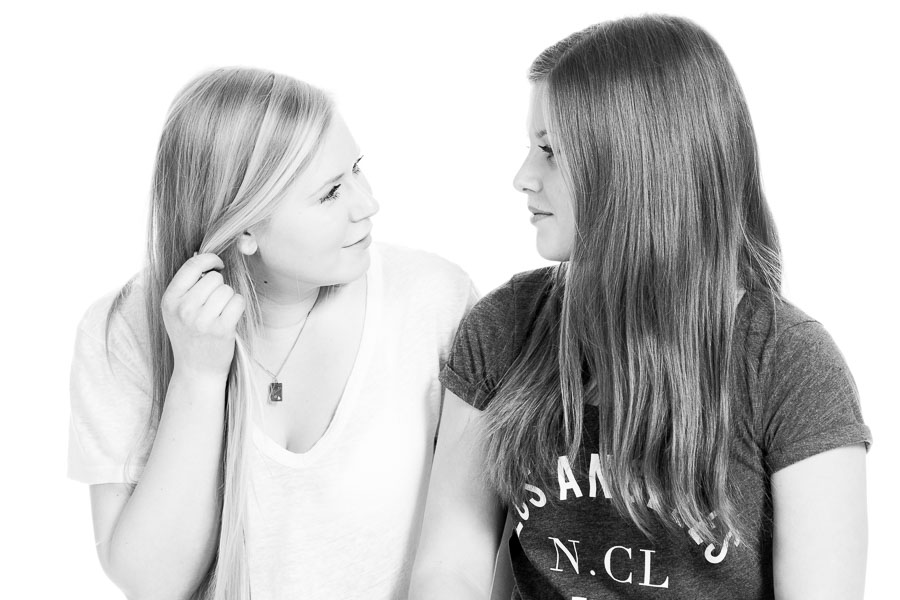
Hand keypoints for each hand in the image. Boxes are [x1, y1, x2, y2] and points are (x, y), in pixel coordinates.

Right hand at [161, 253, 245, 378]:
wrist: (196, 369)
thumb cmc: (189, 335)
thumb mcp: (176, 309)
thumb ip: (186, 285)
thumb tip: (204, 255)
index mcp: (170, 300)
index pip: (192, 265)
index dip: (210, 260)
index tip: (217, 265)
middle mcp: (184, 309)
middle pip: (214, 278)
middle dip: (219, 287)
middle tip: (213, 304)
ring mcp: (202, 320)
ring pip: (227, 290)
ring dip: (228, 298)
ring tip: (219, 314)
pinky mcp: (221, 329)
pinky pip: (238, 302)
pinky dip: (238, 307)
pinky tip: (229, 318)